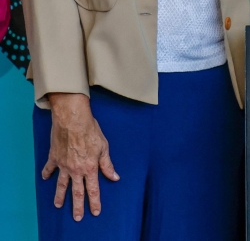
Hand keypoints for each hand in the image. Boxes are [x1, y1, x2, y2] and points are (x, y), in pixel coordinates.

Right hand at [44, 93, 117, 220]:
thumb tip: (114, 177)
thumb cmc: (91, 131)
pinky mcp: (54, 158)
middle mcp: (75, 170)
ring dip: (60, 196)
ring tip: (58, 205)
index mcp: (90, 168)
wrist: (72, 121)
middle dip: (77, 206)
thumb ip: (107, 164)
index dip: (95, 201)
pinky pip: (49, 168)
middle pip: (76, 192)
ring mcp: (63, 165)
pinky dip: (47, 173)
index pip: (93, 189)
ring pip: (61, 185)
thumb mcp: (104, 148)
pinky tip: (45, 178)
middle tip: (77, 218)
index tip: (95, 212)